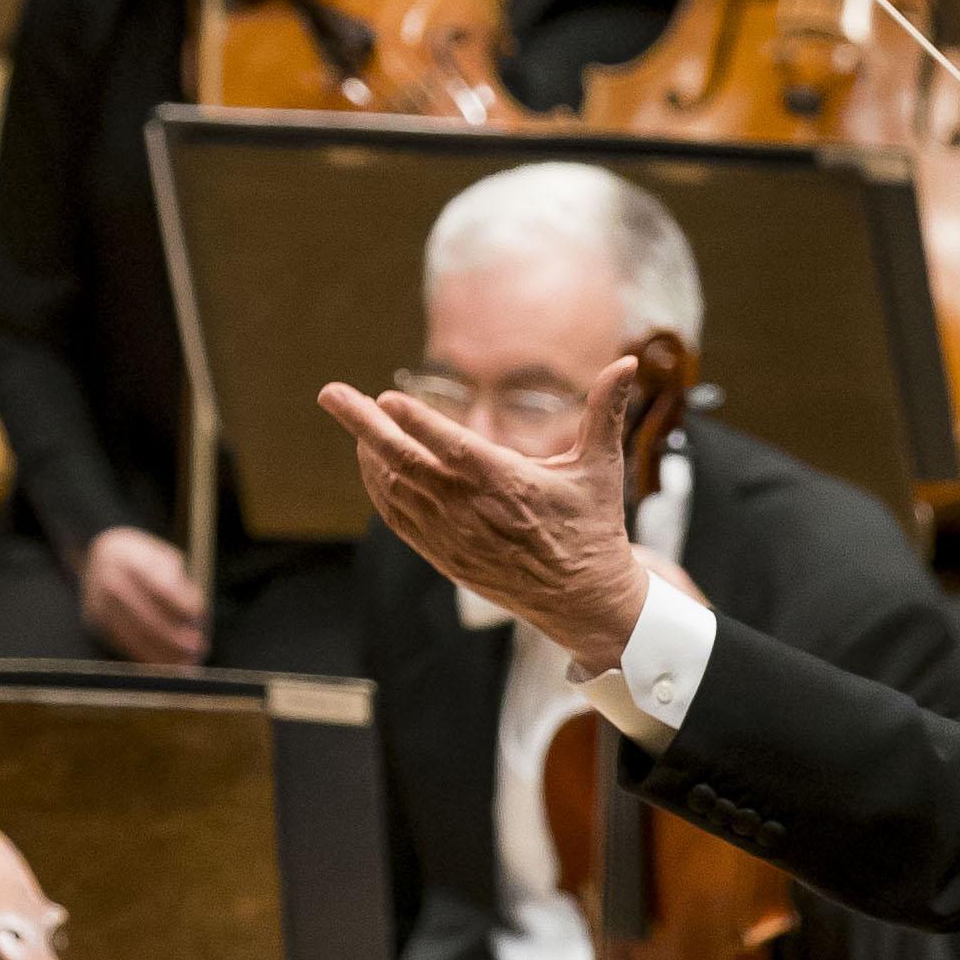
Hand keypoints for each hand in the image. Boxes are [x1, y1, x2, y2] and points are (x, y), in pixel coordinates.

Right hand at [77, 526, 208, 666]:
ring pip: (135, 637)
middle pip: (145, 617)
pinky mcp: (95, 625)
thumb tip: (193, 614)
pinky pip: (125, 646)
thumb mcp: (161, 557)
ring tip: (187, 664)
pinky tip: (167, 666)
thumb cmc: (141, 560)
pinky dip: (148, 658)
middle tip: (197, 647)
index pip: (158, 586)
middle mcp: (109, 583)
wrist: (98, 558)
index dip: (181, 603)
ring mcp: (98, 605)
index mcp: (127, 559)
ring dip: (163, 655)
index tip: (200, 614)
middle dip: (173, 637)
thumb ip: (177, 582)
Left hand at [320, 362, 651, 669]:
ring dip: (368, 452)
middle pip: (405, 462)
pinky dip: (378, 488)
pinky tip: (370, 463)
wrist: (582, 599)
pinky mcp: (444, 555)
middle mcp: (473, 511)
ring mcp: (452, 536)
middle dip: (363, 425)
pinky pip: (398, 518)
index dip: (418, 423)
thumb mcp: (601, 467)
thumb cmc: (593, 527)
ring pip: (395, 489)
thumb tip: (629, 360)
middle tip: (331, 393)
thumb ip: (606, 411)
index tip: (387, 398)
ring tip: (351, 416)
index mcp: (510, 485)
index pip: (453, 448)